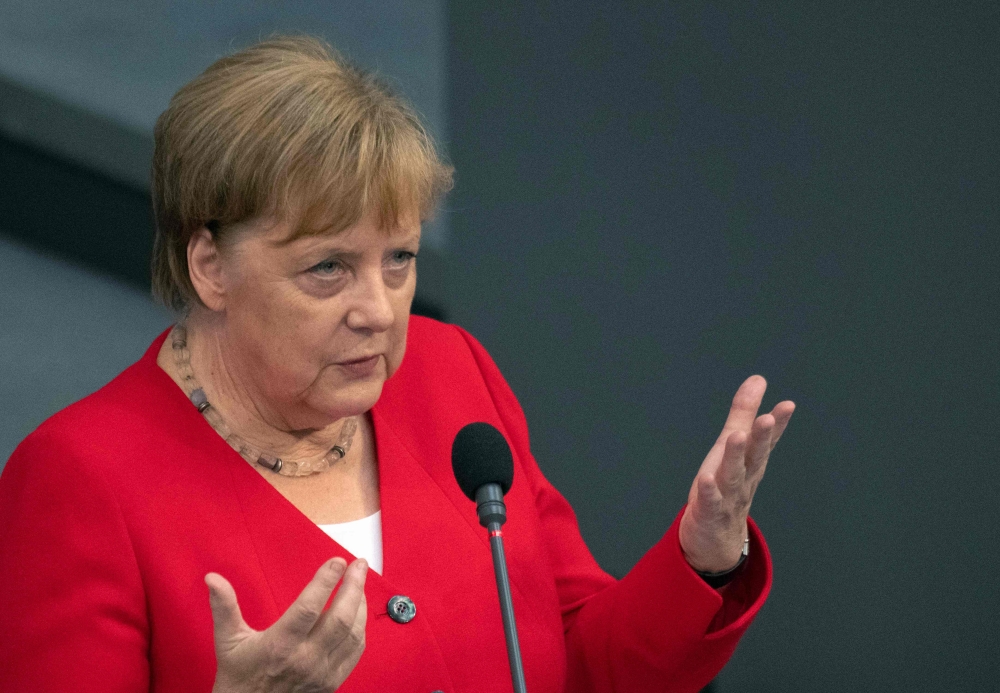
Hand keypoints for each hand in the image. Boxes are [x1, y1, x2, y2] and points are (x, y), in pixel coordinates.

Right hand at [206, 557, 368, 692]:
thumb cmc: (238, 677)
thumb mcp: (227, 641)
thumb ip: (224, 607)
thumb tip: (213, 578)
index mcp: (279, 645)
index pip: (309, 608)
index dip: (325, 581)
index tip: (337, 560)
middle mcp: (305, 659)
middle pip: (339, 619)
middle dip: (354, 587)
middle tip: (359, 564)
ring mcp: (322, 673)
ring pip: (352, 634)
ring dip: (360, 604)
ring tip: (360, 581)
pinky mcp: (332, 682)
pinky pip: (355, 652)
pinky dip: (360, 628)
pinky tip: (358, 611)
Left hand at [679, 375, 794, 572]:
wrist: (716, 539)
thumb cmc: (725, 486)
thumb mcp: (733, 446)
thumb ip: (744, 413)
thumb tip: (758, 379)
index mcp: (751, 462)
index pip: (766, 440)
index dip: (778, 424)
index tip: (788, 405)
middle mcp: (744, 478)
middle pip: (754, 456)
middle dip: (761, 437)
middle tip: (768, 418)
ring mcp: (728, 497)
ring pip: (733, 476)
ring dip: (735, 457)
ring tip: (737, 437)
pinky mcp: (709, 512)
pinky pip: (710, 501)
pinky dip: (709, 491)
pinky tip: (706, 479)